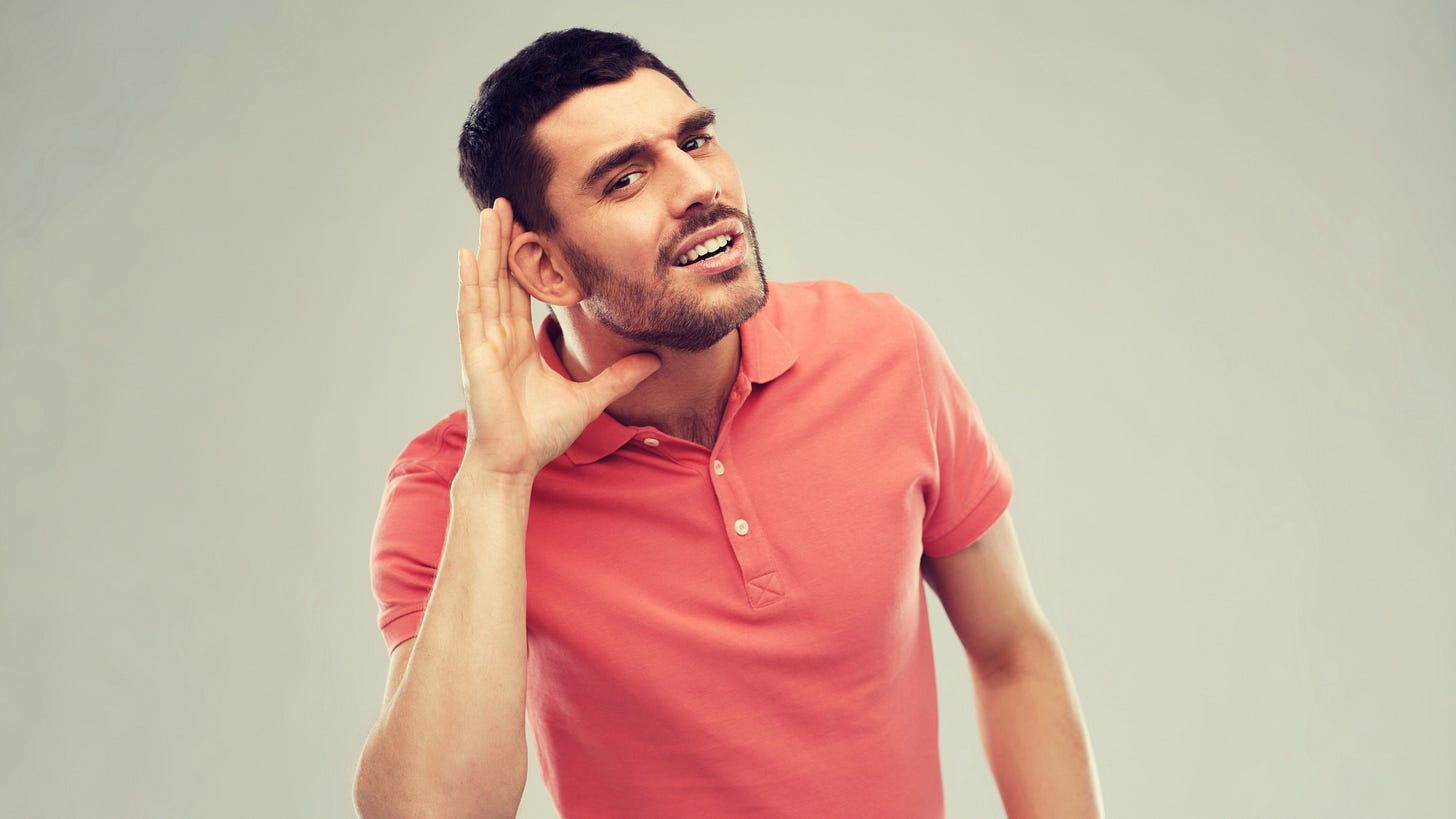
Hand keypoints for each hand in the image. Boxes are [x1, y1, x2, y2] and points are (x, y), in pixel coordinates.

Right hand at [455, 198, 660, 478]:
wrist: (515, 465)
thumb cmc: (541, 436)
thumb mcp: (590, 397)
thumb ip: (619, 376)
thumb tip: (655, 359)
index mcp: (519, 345)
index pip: (522, 291)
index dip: (525, 260)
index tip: (533, 229)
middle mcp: (499, 338)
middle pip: (502, 278)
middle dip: (504, 240)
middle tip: (507, 202)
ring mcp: (484, 344)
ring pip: (486, 284)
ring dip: (488, 247)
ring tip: (489, 211)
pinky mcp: (475, 355)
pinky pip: (471, 311)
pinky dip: (469, 282)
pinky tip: (468, 254)